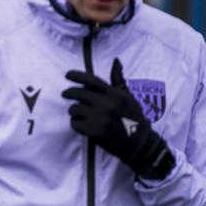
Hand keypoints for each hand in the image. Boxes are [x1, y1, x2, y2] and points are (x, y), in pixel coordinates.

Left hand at [62, 58, 173, 179]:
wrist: (140, 144)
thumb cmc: (134, 118)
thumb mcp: (128, 97)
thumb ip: (117, 80)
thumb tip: (116, 60)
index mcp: (114, 94)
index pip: (91, 80)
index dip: (76, 75)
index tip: (67, 75)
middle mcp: (106, 104)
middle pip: (78, 93)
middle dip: (68, 93)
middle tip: (65, 94)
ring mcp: (100, 118)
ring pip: (74, 109)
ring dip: (74, 111)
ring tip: (80, 114)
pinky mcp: (94, 132)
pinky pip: (74, 124)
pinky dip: (76, 124)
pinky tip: (82, 126)